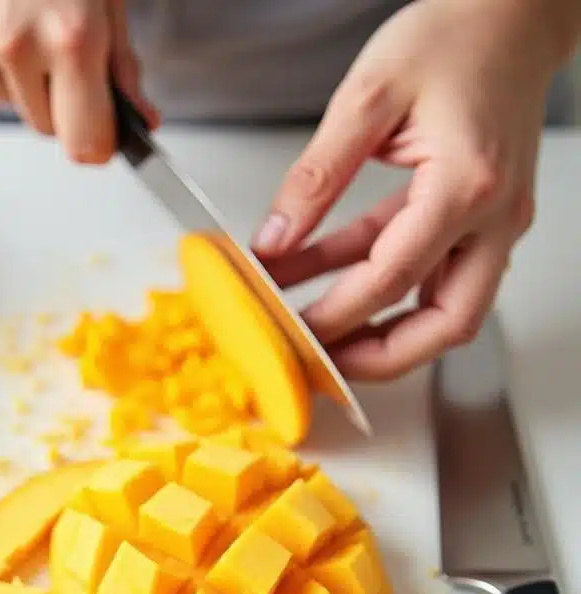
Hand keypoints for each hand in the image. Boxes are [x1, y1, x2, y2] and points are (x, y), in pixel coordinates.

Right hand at [0, 0, 157, 161]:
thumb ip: (121, 64)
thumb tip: (139, 120)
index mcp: (71, 38)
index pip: (84, 143)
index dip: (97, 142)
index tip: (104, 135)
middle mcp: (17, 43)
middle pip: (46, 126)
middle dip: (62, 101)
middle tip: (66, 48)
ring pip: (10, 99)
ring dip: (24, 73)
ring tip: (27, 12)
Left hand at [253, 0, 575, 380]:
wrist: (513, 10)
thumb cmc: (455, 35)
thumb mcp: (368, 96)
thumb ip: (316, 176)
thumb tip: (274, 240)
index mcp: (467, 184)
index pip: (395, 277)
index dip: (339, 314)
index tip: (292, 329)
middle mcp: (493, 215)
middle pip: (446, 323)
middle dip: (381, 357)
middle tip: (322, 365)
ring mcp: (495, 222)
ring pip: (447, 310)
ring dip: (383, 328)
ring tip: (316, 327)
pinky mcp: (481, 219)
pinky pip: (433, 270)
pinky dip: (381, 282)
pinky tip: (322, 274)